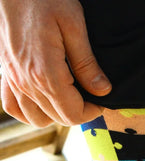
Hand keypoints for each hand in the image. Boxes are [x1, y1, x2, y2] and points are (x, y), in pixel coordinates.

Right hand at [0, 0, 111, 126]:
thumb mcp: (74, 26)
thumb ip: (87, 64)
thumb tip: (102, 90)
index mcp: (46, 73)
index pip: (73, 115)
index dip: (92, 112)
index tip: (101, 100)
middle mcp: (26, 82)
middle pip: (58, 118)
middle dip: (79, 112)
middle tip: (90, 97)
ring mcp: (12, 79)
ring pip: (36, 118)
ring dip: (56, 114)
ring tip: (70, 98)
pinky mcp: (5, 73)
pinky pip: (13, 107)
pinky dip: (30, 111)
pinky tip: (43, 100)